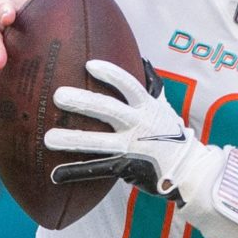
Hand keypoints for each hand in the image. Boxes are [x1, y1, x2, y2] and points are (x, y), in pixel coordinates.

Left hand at [45, 59, 202, 195]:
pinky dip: (76, 172)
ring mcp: (132, 147)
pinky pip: (98, 169)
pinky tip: (55, 175)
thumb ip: (151, 86)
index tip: (89, 65)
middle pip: (109, 110)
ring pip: (100, 143)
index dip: (111, 74)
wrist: (189, 169)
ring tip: (48, 138)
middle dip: (84, 102)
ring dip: (73, 140)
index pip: (129, 86)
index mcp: (147, 108)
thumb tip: (143, 61)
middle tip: (58, 95)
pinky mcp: (126, 168)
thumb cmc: (171, 134)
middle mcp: (139, 125)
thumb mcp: (164, 107)